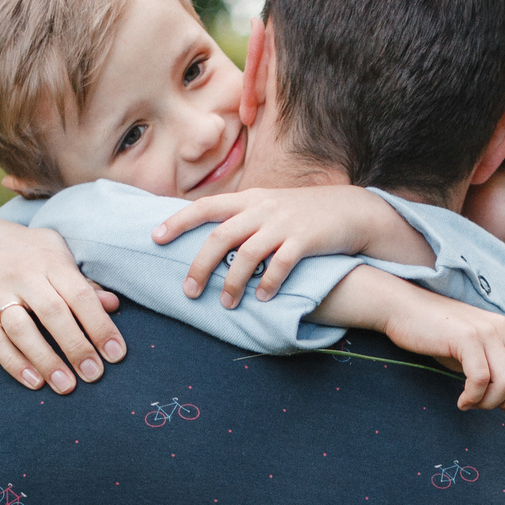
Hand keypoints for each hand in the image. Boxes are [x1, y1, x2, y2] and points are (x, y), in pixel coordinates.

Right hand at [0, 219, 124, 393]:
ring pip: (21, 330)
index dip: (100, 326)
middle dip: (76, 347)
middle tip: (94, 374)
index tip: (116, 354)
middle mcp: (22, 276)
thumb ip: (83, 283)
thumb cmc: (30, 254)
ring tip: (66, 386)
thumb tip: (113, 304)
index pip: (79, 295)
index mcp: (49, 261)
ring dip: (45, 360)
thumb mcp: (58, 255)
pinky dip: (14, 364)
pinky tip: (35, 382)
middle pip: (52, 313)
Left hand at [154, 186, 429, 306]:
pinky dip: (267, 283)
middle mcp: (262, 209)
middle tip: (189, 291)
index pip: (205, 206)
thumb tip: (208, 236)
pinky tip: (261, 299)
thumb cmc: (303, 213)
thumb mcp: (269, 206)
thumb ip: (241, 217)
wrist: (350, 209)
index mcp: (249, 200)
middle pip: (219, 237)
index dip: (178, 221)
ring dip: (232, 283)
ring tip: (226, 304)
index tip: (155, 237)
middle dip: (200, 266)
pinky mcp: (305, 240)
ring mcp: (283, 224)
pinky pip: (280, 264)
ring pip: (247, 254)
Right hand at [378, 288, 504, 436]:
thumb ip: (494, 373)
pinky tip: (461, 401)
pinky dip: (473, 397)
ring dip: (488, 403)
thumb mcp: (471, 355)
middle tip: (483, 409)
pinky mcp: (467, 337)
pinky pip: (481, 379)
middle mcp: (503, 329)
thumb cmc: (434, 337)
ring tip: (469, 403)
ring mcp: (486, 331)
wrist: (402, 308)